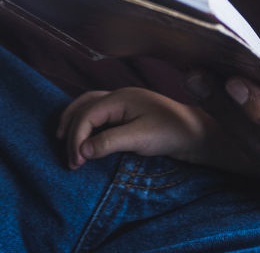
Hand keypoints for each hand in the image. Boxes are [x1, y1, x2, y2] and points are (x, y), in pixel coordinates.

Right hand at [57, 88, 209, 169]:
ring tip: (64, 141)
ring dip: (75, 122)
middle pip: (83, 105)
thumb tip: (80, 151)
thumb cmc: (170, 132)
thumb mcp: (139, 138)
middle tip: (68, 157)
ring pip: (89, 105)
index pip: (87, 114)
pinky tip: (85, 137)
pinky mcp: (128, 113)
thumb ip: (109, 142)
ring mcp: (123, 103)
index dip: (76, 138)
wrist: (195, 132)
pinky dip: (87, 123)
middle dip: (71, 128)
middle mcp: (119, 95)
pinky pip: (99, 113)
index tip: (76, 163)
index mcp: (120, 97)